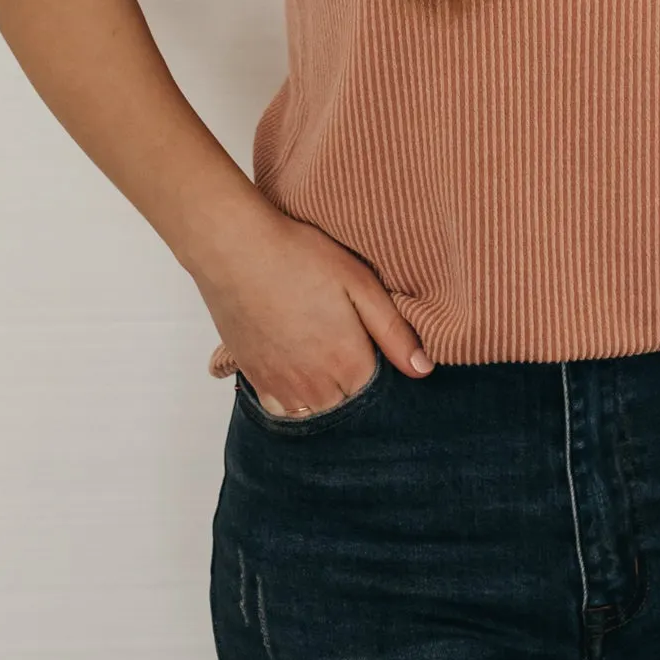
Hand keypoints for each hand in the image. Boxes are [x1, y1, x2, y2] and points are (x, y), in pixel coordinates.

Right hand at [190, 199, 432, 416]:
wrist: (235, 249)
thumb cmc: (300, 256)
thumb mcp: (359, 282)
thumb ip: (394, 331)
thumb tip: (424, 370)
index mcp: (349, 363)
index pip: (379, 390)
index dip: (380, 366)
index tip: (373, 341)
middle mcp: (316, 386)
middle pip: (348, 403)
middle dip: (354, 383)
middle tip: (345, 340)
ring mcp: (282, 387)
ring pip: (316, 411)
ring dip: (326, 394)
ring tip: (323, 354)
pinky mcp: (255, 379)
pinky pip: (282, 409)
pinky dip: (294, 398)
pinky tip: (297, 370)